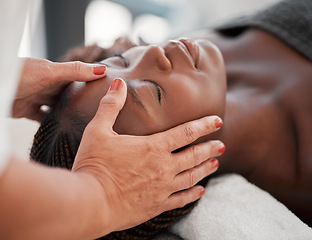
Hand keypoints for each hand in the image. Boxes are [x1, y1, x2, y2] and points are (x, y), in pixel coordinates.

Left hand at [12, 58, 106, 121]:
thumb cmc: (18, 75)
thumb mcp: (51, 72)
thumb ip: (75, 71)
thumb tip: (103, 69)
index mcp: (55, 72)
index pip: (78, 77)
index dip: (92, 83)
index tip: (108, 92)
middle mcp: (47, 85)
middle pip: (68, 94)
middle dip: (81, 102)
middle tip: (97, 114)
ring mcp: (37, 98)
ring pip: (56, 108)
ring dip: (66, 115)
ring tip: (82, 125)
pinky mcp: (26, 111)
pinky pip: (42, 119)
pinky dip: (50, 124)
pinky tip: (60, 131)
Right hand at [72, 78, 224, 232]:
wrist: (90, 203)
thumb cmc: (93, 165)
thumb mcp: (97, 130)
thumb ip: (111, 106)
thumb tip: (118, 83)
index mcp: (153, 147)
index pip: (186, 132)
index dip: (204, 125)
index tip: (218, 120)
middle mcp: (164, 167)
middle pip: (195, 155)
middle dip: (210, 148)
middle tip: (221, 145)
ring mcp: (162, 188)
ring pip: (192, 177)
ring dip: (205, 168)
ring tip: (216, 163)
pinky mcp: (156, 205)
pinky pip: (182, 199)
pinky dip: (193, 194)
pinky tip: (200, 191)